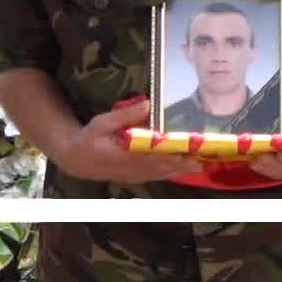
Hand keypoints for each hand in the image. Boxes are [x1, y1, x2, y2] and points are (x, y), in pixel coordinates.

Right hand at [54, 100, 202, 183]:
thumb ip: (125, 115)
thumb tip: (147, 104)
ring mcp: (135, 176)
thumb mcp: (102, 123)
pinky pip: (157, 176)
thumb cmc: (89, 138)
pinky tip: (183, 167)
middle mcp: (133, 170)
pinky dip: (172, 172)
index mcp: (126, 157)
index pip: (154, 158)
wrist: (76, 160)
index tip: (190, 153)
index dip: (173, 156)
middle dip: (184, 164)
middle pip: (164, 168)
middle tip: (205, 159)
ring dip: (181, 169)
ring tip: (201, 164)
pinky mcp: (135, 177)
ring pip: (162, 174)